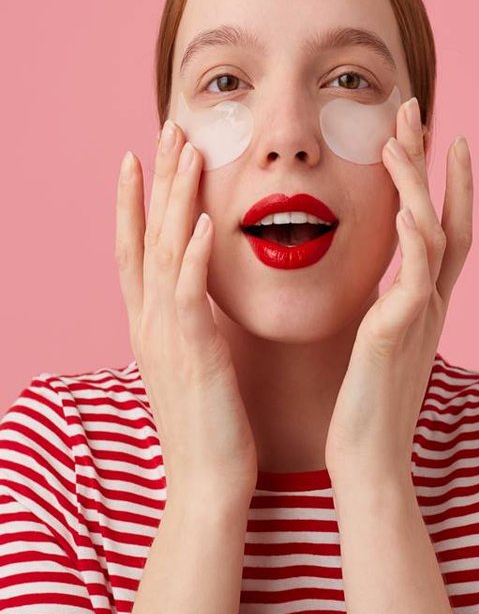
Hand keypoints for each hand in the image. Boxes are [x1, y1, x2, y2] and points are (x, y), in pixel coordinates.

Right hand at [114, 122, 257, 506]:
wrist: (207, 483)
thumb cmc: (209, 425)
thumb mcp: (193, 364)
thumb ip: (192, 326)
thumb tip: (201, 298)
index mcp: (152, 323)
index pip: (135, 248)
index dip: (134, 201)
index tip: (140, 158)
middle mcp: (150, 321)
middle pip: (147, 235)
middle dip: (156, 180)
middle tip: (168, 130)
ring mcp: (166, 336)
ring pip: (164, 252)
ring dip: (173, 200)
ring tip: (185, 152)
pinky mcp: (193, 355)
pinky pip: (190, 296)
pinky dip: (192, 256)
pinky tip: (202, 221)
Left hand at [324, 98, 472, 486]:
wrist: (366, 460)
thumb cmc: (364, 406)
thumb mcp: (376, 344)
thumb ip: (382, 310)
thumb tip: (374, 288)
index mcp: (419, 304)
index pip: (438, 229)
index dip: (439, 183)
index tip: (428, 139)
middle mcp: (429, 303)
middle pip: (444, 216)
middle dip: (431, 163)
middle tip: (416, 111)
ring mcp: (421, 316)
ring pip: (433, 233)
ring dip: (418, 183)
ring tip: (402, 135)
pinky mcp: (399, 333)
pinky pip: (416, 274)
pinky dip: (414, 236)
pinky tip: (406, 203)